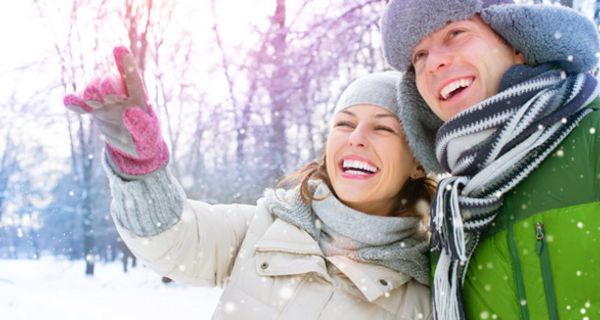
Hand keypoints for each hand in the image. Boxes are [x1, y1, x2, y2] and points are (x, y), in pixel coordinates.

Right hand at [63, 46, 168, 176]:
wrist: (134, 148)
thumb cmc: (146, 139)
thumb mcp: (148, 135)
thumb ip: (141, 124)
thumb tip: (130, 111)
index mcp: (139, 98)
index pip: (133, 79)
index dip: (126, 64)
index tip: (120, 48)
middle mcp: (122, 96)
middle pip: (111, 83)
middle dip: (106, 85)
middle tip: (106, 91)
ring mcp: (106, 101)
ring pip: (95, 90)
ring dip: (91, 92)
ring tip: (90, 101)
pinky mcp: (95, 110)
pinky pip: (82, 104)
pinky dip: (75, 102)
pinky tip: (69, 101)